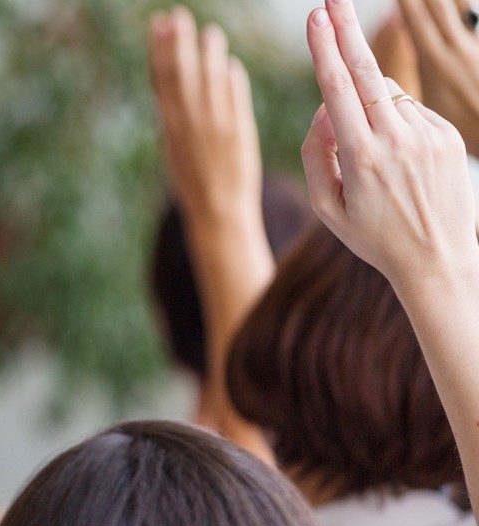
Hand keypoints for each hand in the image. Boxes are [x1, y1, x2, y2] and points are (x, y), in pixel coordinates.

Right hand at [148, 7, 260, 224]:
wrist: (217, 211)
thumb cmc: (194, 181)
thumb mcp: (173, 148)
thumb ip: (176, 116)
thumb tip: (174, 87)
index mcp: (169, 126)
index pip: (163, 79)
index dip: (160, 50)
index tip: (158, 24)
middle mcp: (189, 124)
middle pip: (182, 76)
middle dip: (179, 44)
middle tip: (178, 16)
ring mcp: (214, 127)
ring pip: (210, 83)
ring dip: (209, 56)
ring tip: (210, 33)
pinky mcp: (238, 133)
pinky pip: (234, 101)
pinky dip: (232, 82)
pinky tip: (230, 64)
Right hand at [302, 0, 478, 287]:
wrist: (438, 261)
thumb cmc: (373, 236)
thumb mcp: (326, 206)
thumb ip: (317, 152)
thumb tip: (325, 107)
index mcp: (361, 158)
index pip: (337, 89)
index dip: (325, 49)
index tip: (315, 18)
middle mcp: (397, 141)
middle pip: (367, 71)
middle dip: (346, 31)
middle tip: (330, 0)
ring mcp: (428, 136)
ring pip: (387, 96)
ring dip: (370, 106)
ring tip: (376, 159)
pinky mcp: (448, 138)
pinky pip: (411, 112)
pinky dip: (396, 124)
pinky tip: (400, 162)